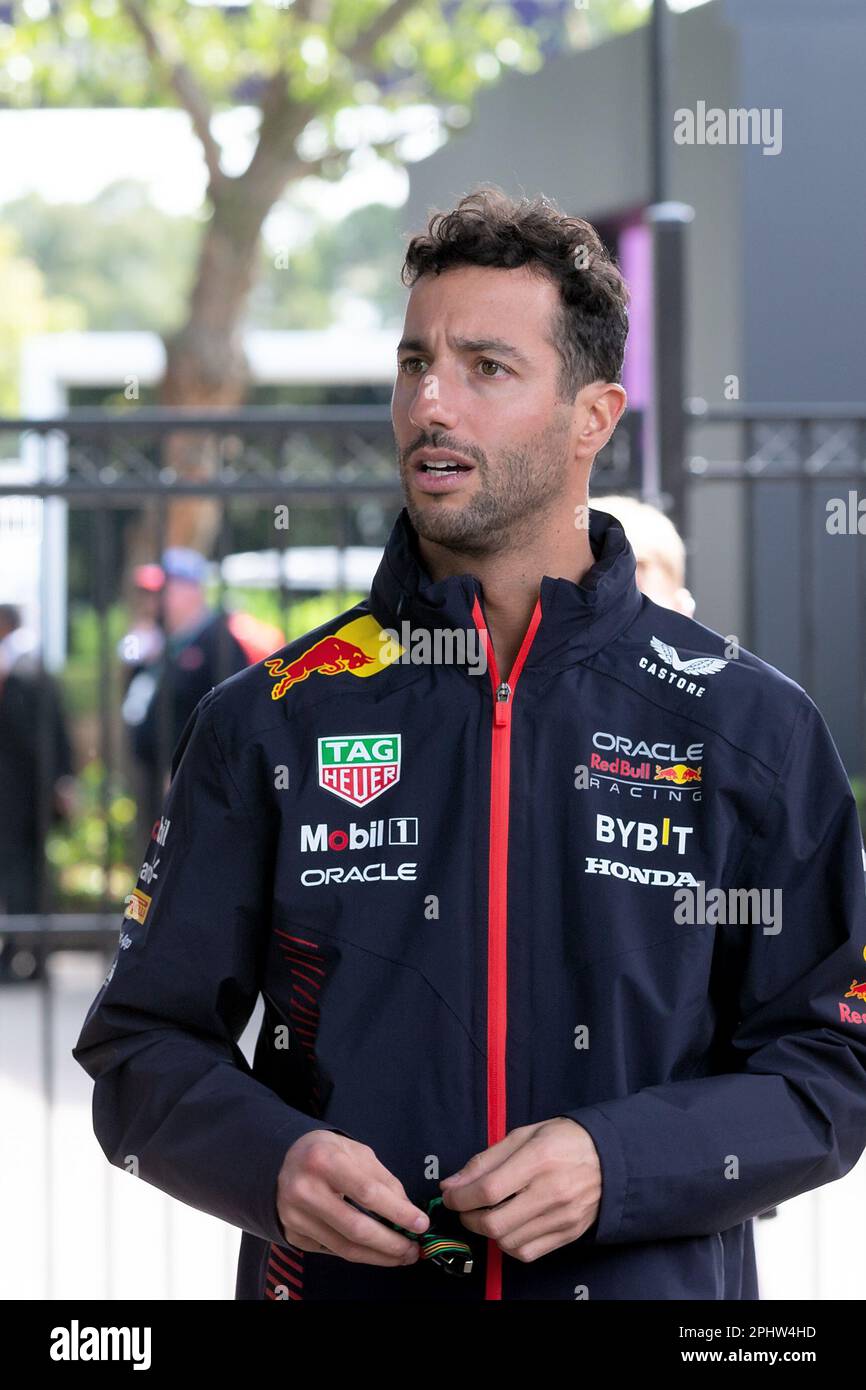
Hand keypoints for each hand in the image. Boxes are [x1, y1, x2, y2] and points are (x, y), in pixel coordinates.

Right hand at [275, 1130, 429, 1266]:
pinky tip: (376, 1252)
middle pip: (356, 1228)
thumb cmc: (326, 1152)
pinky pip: (334, 1251)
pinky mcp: (294, 1235)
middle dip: (391, 1243)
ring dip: (379, 1256)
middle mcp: (304, 1190)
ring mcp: (295, 1217)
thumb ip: (383, 1180)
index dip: (397, 1212)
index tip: (420, 1224)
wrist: (285, 1160)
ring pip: (345, 1247)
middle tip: (413, 1248)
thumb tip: (408, 1212)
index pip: (367, 1193)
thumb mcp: (357, 1152)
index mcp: (323, 1160)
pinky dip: (359, 1254)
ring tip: (401, 1254)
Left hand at [438, 1117, 600, 1262]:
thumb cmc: (562, 1140)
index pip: (489, 1190)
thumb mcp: (522, 1135)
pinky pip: (527, 1252)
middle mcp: (552, 1192)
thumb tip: (451, 1185)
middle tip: (465, 1207)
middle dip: (468, 1218)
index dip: (460, 1197)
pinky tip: (509, 1226)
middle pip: (495, 1223)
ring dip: (487, 1232)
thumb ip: (485, 1161)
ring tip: (488, 1213)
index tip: (449, 1195)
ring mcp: (562, 1217)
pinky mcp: (568, 1234)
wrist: (609, 1157)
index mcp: (539, 1159)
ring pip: (508, 1242)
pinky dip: (509, 1244)